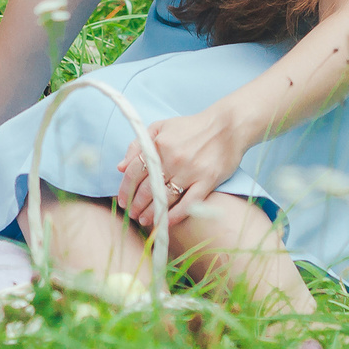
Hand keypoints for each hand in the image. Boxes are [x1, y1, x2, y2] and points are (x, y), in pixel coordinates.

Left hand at [116, 107, 248, 228]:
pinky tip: (166, 222)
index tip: (121, 201)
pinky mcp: (207, 180)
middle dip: (136, 204)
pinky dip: (176, 215)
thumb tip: (120, 166)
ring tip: (144, 220)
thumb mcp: (161, 127)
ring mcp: (190, 171)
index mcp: (159, 145)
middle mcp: (172, 159)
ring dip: (152, 211)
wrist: (228, 126)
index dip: (125, 189)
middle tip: (131, 214)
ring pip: (165, 197)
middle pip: (147, 188)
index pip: (134, 172)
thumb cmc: (192, 127)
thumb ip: (138, 144)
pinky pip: (189, 203)